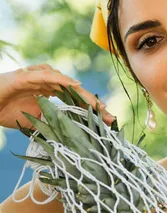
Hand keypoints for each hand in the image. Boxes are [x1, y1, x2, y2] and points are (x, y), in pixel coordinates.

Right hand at [0, 64, 114, 128]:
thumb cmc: (6, 110)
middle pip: (75, 91)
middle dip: (93, 103)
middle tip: (110, 115)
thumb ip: (49, 124)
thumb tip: (67, 137)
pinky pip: (47, 76)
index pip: (74, 99)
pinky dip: (61, 79)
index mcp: (49, 92)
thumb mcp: (34, 121)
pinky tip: (74, 85)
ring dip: (82, 93)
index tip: (107, 120)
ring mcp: (37, 77)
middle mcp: (46, 82)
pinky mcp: (26, 75)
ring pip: (65, 83)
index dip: (91, 108)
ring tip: (97, 104)